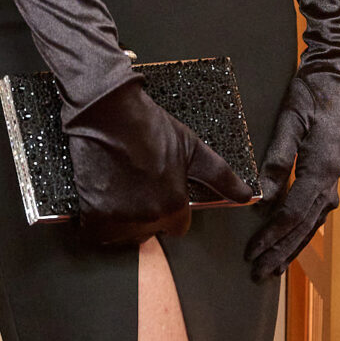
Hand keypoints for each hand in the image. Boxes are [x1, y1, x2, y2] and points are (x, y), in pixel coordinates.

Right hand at [66, 82, 254, 246]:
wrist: (106, 107)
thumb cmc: (149, 124)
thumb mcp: (191, 147)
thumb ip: (220, 176)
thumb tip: (248, 195)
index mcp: (175, 206)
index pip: (176, 228)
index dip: (167, 208)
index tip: (155, 190)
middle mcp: (148, 217)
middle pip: (146, 232)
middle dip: (141, 213)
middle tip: (132, 183)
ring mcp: (118, 216)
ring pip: (119, 233)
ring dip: (115, 218)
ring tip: (113, 186)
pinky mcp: (92, 210)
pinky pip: (92, 230)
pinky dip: (91, 218)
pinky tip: (93, 194)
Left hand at [246, 71, 339, 279]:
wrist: (339, 82)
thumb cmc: (312, 96)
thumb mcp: (291, 120)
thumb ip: (278, 158)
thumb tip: (261, 195)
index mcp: (320, 171)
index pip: (291, 214)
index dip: (271, 236)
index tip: (252, 252)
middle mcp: (330, 183)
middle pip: (303, 228)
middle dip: (280, 253)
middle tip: (258, 274)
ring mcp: (332, 182)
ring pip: (311, 226)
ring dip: (291, 249)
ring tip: (273, 269)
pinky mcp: (328, 178)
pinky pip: (315, 214)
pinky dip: (301, 233)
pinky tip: (291, 243)